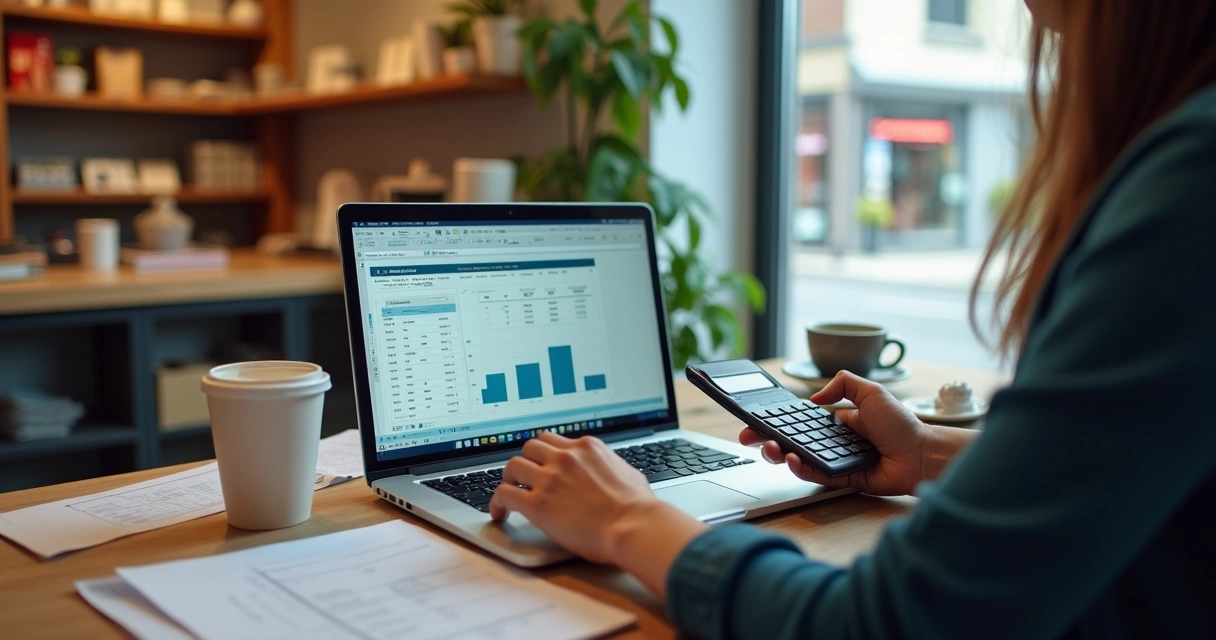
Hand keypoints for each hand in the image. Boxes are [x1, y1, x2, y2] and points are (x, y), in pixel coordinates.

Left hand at [490, 431, 699, 564]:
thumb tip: (613, 472)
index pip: (554, 439)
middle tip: (524, 477)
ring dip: (510, 479)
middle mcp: (565, 458)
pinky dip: (497, 502)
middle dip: (526, 462)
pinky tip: (500, 512)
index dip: (545, 453)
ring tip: (509, 492)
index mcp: (587, 447)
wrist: (634, 526)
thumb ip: (611, 466)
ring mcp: (549, 479)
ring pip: (513, 466)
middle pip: (530, 447)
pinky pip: (504, 494)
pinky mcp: (537, 504)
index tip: (541, 463)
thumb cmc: (638, 507)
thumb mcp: (628, 472)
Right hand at [740, 371, 934, 495]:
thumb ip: (844, 383)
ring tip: (770, 449)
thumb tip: (815, 397)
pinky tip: (792, 459)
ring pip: (800, 459)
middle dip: (769, 439)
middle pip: (793, 441)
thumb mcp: (872, 391)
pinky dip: (801, 468)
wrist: (922, 454)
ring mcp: (836, 460)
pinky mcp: (842, 479)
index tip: (758, 419)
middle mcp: (834, 441)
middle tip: (750, 438)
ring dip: (780, 454)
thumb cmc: (903, 425)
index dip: (779, 421)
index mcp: (837, 421)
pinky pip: (816, 475)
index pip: (800, 421)